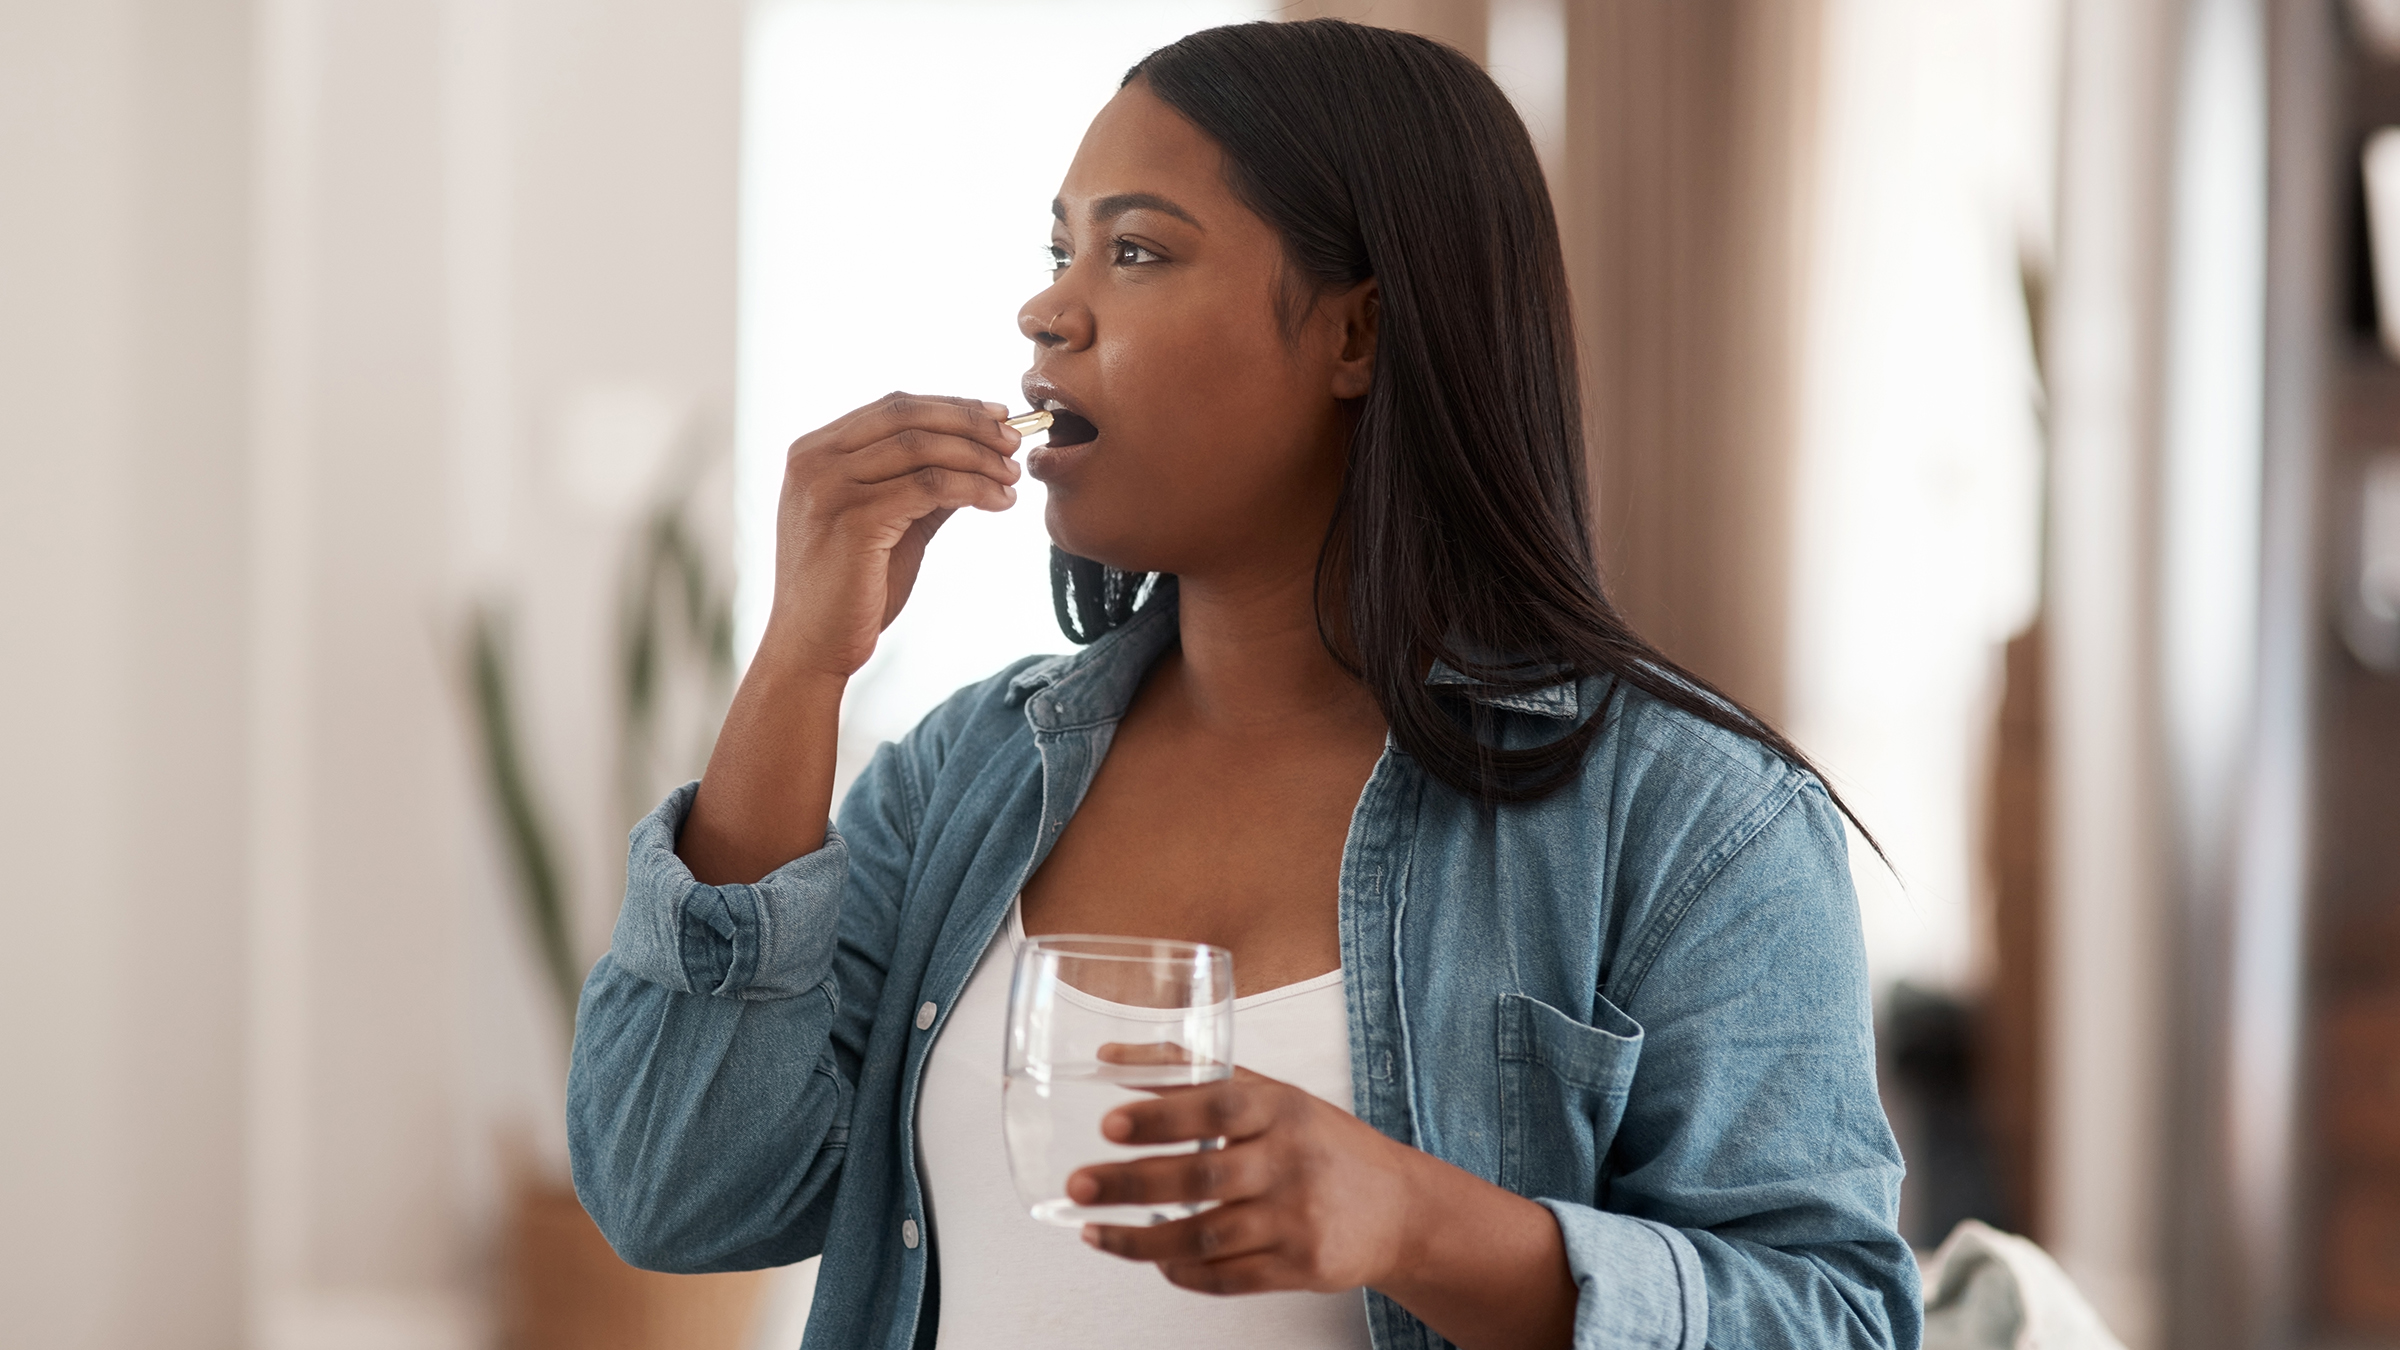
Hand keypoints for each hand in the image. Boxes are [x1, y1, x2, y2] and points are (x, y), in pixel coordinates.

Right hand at [677, 392, 1017, 883]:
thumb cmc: (849, 591)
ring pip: (922, 449)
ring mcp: (828, 488)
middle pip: (907, 416)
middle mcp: (813, 461)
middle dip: (970, 423)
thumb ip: (921, 487)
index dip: (951, 407)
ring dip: (978, 457)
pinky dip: (972, 488)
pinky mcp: (852, 521)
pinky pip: (928, 488)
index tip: (997, 417)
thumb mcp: (887, 525)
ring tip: (1013, 476)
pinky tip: (999, 503)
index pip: (892, 407)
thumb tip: (977, 455)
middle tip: (1014, 441)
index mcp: (814, 452)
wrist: (811, 649)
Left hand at [1069, 1068, 1578, 1349]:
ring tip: (1095, 1232)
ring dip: (1141, 1240)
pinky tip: (1154, 1260)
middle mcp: (1291, 1161)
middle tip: (1079, 1185)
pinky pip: (1227, 1278)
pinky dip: (1182, 1272)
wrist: (1401, 1210)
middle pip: (1202, 1176)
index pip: (1216, 1105)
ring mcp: (1298, 1219)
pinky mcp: (1301, 1266)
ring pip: (1206, 1236)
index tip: (1109, 1123)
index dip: (1160, 1114)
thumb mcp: (1273, 1095)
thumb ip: (1195, 1076)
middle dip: (1131, 1183)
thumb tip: (1111, 1057)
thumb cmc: (1323, 1144)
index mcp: (1282, 1108)